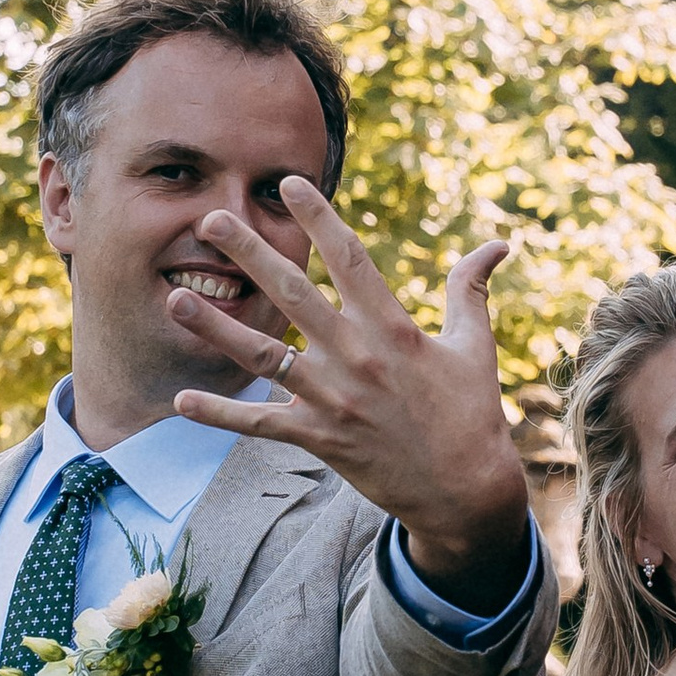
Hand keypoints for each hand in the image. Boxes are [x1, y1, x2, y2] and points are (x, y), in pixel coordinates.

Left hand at [167, 177, 530, 607]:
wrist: (466, 491)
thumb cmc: (472, 413)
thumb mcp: (476, 347)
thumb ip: (471, 290)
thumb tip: (499, 244)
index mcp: (394, 329)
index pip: (351, 260)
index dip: (320, 218)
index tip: (291, 184)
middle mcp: (358, 358)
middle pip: (294, 295)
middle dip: (251, 254)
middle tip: (211, 221)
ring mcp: (335, 400)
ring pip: (264, 356)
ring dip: (217, 328)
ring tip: (175, 298)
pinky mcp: (321, 440)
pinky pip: (261, 425)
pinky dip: (221, 415)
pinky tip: (181, 400)